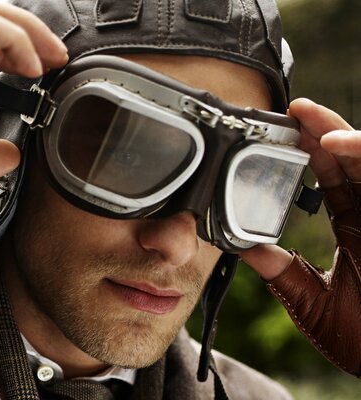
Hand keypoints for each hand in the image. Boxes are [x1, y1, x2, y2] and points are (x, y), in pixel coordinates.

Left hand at [242, 98, 360, 376]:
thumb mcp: (313, 303)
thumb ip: (282, 273)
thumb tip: (239, 248)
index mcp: (357, 227)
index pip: (332, 178)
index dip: (310, 152)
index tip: (281, 133)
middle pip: (353, 159)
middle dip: (325, 131)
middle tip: (293, 110)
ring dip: (345, 138)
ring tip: (311, 124)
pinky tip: (340, 147)